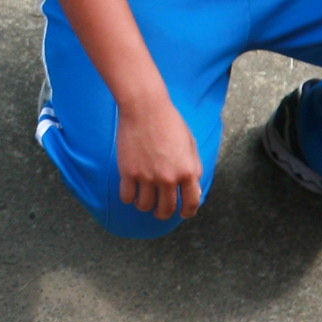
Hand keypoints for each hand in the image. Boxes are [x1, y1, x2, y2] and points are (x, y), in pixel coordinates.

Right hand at [113, 96, 203, 222]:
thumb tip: (194, 191)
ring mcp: (147, 176)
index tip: (182, 213)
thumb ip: (194, 168)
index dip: (187, 212)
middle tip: (160, 210)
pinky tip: (131, 191)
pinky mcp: (128, 172)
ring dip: (145, 206)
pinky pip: (127, 197)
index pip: (191, 203)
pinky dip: (129, 198)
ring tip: (144, 199)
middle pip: (166, 210)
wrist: (145, 108)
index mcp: (187, 171)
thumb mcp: (191, 144)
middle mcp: (168, 177)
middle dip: (163, 213)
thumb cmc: (170, 122)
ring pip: (145, 206)